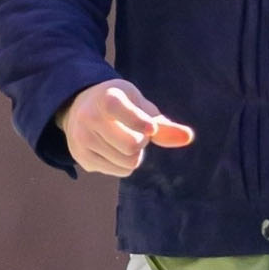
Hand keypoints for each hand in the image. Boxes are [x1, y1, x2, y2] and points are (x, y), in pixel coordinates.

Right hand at [56, 79, 194, 176]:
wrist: (80, 108)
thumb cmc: (122, 105)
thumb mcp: (141, 106)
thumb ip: (164, 124)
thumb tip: (188, 138)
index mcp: (108, 98)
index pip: (129, 115)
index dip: (143, 124)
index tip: (150, 127)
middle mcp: (89, 117)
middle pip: (133, 146)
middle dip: (142, 141)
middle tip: (135, 131)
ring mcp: (82, 139)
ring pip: (128, 162)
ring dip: (134, 154)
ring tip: (122, 138)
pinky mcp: (82, 158)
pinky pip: (120, 171)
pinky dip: (125, 163)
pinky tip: (114, 149)